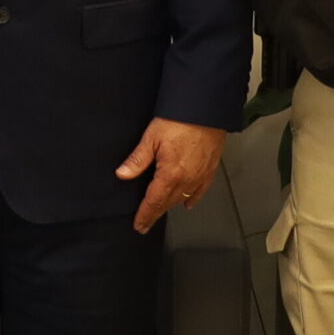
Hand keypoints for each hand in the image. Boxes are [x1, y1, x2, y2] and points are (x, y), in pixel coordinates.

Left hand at [116, 117, 226, 234]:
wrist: (207, 108)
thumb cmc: (181, 119)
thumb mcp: (152, 138)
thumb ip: (137, 160)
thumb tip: (123, 174)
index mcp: (171, 175)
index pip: (154, 202)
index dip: (145, 215)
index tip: (139, 226)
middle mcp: (187, 179)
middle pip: (168, 203)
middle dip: (155, 214)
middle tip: (145, 223)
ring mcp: (200, 175)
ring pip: (183, 198)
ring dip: (170, 206)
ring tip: (161, 212)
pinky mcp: (210, 168)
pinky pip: (201, 190)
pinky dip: (193, 198)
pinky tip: (188, 203)